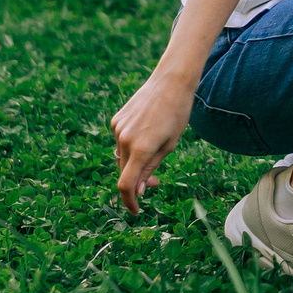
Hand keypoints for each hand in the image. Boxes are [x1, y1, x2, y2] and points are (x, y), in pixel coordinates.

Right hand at [110, 72, 196, 214]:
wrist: (170, 82)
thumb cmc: (177, 114)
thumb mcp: (170, 145)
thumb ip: (151, 168)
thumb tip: (137, 191)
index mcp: (141, 149)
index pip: (126, 185)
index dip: (129, 201)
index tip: (136, 210)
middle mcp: (124, 140)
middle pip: (124, 172)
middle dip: (137, 181)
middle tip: (156, 181)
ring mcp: (118, 129)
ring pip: (122, 157)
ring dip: (134, 163)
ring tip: (155, 150)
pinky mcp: (116, 120)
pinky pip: (121, 141)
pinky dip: (131, 146)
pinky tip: (147, 133)